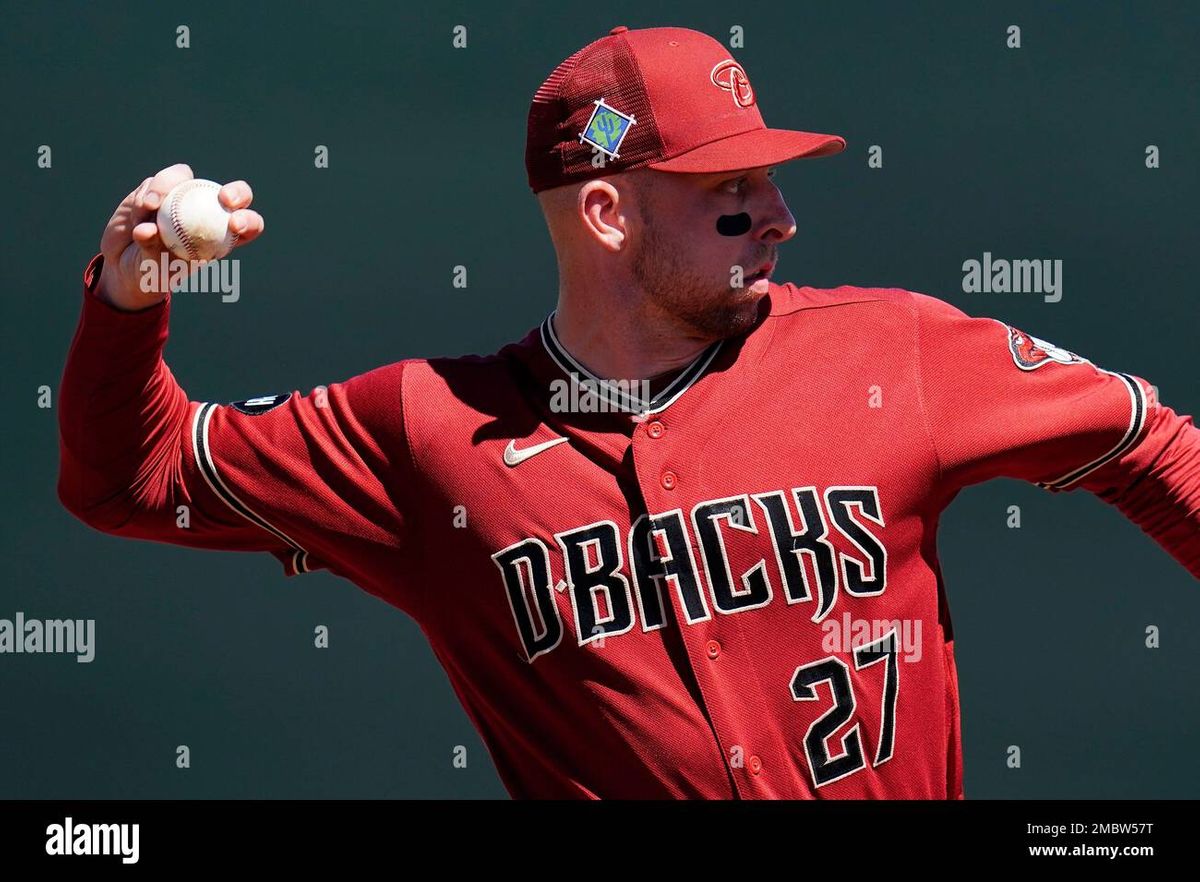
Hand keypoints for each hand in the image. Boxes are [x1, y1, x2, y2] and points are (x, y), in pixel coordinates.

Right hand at [95, 163, 264, 310]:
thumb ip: (154, 250)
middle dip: (237, 192)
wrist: (125, 262)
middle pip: (233, 195)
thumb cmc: (151, 272)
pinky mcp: (156, 188)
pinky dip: (145, 196)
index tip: (235, 225)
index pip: (247, 225)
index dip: (249, 221)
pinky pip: (153, 184)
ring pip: (184, 178)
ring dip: (165, 188)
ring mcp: (182, 196)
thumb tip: (149, 230)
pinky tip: (139, 213)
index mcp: (220, 237)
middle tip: (224, 199)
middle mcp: (206, 212)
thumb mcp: (155, 269)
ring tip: (148, 208)